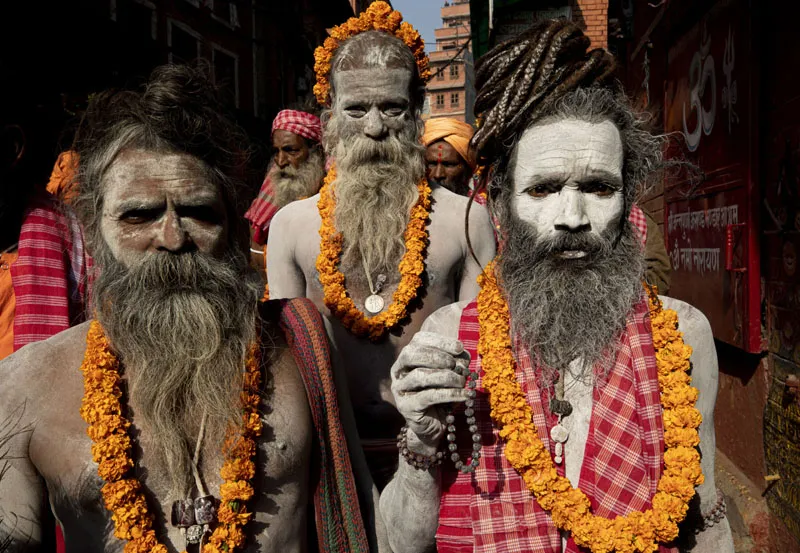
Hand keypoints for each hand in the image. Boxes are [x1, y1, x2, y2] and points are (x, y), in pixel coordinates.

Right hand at [391, 332, 469, 453]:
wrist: (433, 425)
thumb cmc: (442, 395)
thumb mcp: (450, 374)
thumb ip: (456, 362)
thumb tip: (463, 357)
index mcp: (408, 357)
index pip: (419, 340)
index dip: (440, 341)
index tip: (459, 348)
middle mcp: (398, 370)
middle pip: (411, 354)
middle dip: (437, 356)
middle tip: (456, 365)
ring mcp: (399, 389)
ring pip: (418, 375)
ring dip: (445, 376)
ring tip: (461, 381)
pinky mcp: (406, 407)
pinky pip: (428, 396)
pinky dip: (449, 394)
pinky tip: (464, 394)